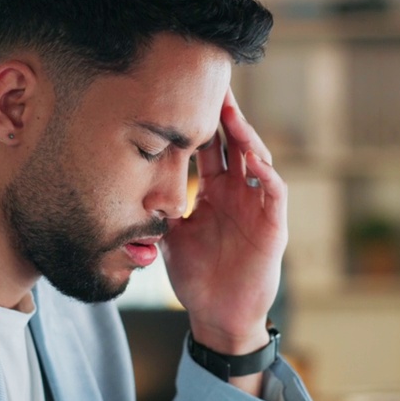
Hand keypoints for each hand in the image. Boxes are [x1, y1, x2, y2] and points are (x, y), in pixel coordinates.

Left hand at [161, 88, 285, 357]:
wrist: (218, 317)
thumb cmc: (196, 278)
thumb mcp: (169, 236)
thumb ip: (157, 209)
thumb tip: (126, 184)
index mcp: (215, 192)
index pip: (210, 147)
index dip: (201, 121)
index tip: (185, 92)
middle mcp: (239, 193)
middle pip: (235, 143)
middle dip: (225, 114)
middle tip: (213, 82)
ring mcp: (258, 207)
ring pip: (257, 159)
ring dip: (245, 136)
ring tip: (231, 114)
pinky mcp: (274, 226)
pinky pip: (274, 192)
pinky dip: (266, 173)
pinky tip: (252, 158)